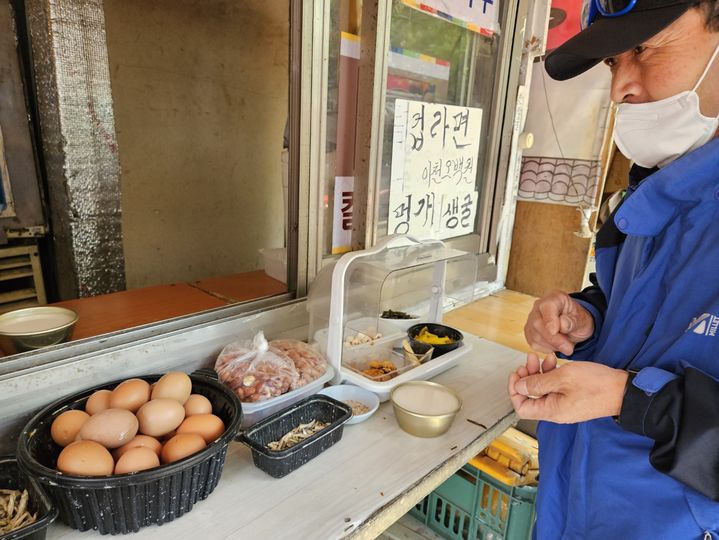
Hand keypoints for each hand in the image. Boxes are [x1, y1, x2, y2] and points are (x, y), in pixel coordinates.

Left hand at [507, 355, 627, 422]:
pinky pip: (555, 387)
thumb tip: (519, 387)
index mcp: (552, 411)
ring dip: (539, 372)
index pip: (521, 408)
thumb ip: (538, 383)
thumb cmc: (596, 384)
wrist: (624, 390)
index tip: (517, 373)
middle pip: (531, 396)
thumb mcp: (563, 378)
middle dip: (527, 376)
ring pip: (543, 389)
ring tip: (544, 357)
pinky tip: (555, 361)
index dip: (514, 390)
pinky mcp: (572, 397)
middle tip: (530, 360)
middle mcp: (556, 411)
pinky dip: (552, 374)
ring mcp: (565, 405)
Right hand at [524, 291, 593, 355]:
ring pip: (535, 336)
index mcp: (554, 298)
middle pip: (537, 323)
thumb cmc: (578, 319)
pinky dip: (547, 348)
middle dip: (553, 339)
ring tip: (566, 345)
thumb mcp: (583, 319)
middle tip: (568, 348)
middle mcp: (539, 306)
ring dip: (552, 345)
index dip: (549, 320)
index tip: (555, 331)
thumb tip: (562, 325)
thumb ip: (573, 322)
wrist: (574, 326)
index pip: (547, 306)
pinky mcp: (530, 332)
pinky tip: (557, 345)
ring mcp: (532, 319)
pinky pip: (534, 343)